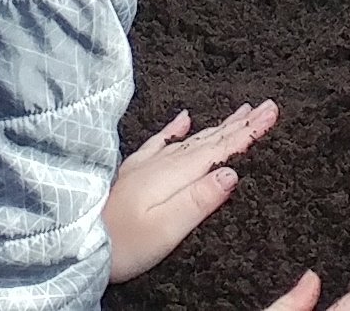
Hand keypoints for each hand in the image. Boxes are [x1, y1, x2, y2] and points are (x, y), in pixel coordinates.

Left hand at [106, 100, 278, 278]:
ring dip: (217, 125)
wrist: (77, 244)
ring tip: (240, 111)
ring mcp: (146, 166)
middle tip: (267, 106)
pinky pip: (161, 142)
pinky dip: (175, 129)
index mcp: (174, 175)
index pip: (220, 149)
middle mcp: (161, 164)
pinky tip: (184, 118)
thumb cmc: (123, 244)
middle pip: (209, 138)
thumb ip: (198, 200)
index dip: (247, 132)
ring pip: (191, 138)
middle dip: (240, 123)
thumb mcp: (166, 229)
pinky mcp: (133, 174)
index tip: (272, 113)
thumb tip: (232, 174)